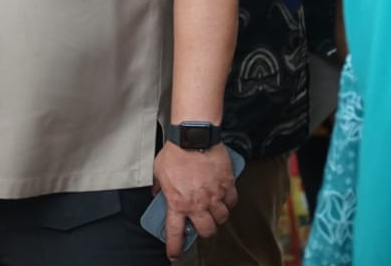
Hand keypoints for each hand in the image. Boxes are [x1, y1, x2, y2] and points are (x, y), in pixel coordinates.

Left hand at [152, 142, 237, 258]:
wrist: (194, 137)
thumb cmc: (175, 152)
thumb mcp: (159, 171)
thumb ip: (159, 186)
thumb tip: (158, 193)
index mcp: (178, 202)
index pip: (175, 232)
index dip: (174, 246)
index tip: (174, 253)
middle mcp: (197, 203)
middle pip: (206, 231)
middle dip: (204, 231)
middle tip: (200, 224)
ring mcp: (214, 196)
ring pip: (221, 218)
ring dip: (217, 216)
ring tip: (212, 208)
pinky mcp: (227, 185)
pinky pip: (232, 201)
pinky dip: (228, 201)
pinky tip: (223, 196)